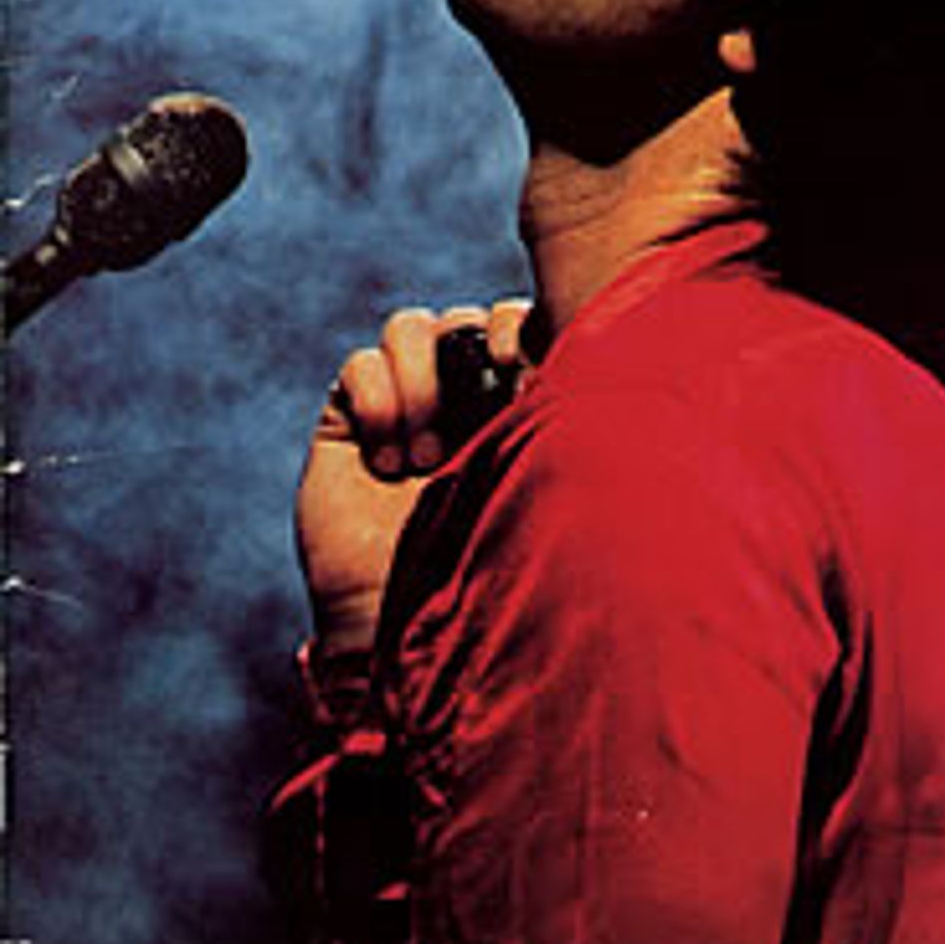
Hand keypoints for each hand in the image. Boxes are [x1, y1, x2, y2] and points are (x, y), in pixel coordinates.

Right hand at [296, 301, 530, 657]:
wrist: (402, 623)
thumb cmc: (484, 568)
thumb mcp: (535, 491)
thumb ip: (556, 432)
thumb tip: (593, 373)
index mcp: (515, 399)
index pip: (519, 323)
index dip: (519, 326)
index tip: (523, 366)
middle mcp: (460, 393)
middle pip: (464, 320)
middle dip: (468, 350)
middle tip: (478, 404)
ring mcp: (403, 401)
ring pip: (410, 328)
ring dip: (420, 378)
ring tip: (429, 454)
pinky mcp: (351, 418)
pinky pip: (359, 365)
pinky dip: (377, 400)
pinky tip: (388, 462)